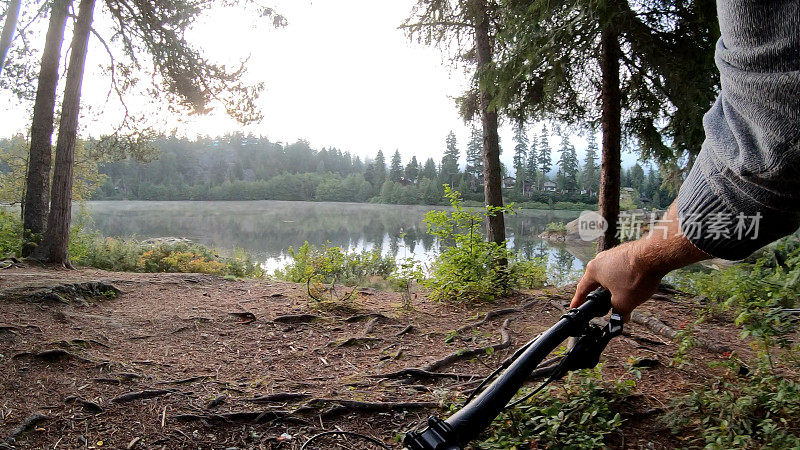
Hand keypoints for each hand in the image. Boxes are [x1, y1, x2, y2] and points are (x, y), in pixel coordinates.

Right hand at [570, 202, 709, 319]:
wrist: (655, 255)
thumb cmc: (636, 276)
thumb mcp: (624, 303)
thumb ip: (619, 313)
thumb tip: (621, 318)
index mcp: (593, 270)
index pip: (582, 289)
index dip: (578, 301)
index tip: (574, 307)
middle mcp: (601, 259)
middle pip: (597, 281)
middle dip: (601, 294)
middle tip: (603, 304)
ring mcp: (614, 253)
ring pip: (611, 274)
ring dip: (616, 285)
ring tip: (625, 295)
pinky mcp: (627, 251)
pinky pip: (622, 268)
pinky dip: (626, 278)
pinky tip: (635, 284)